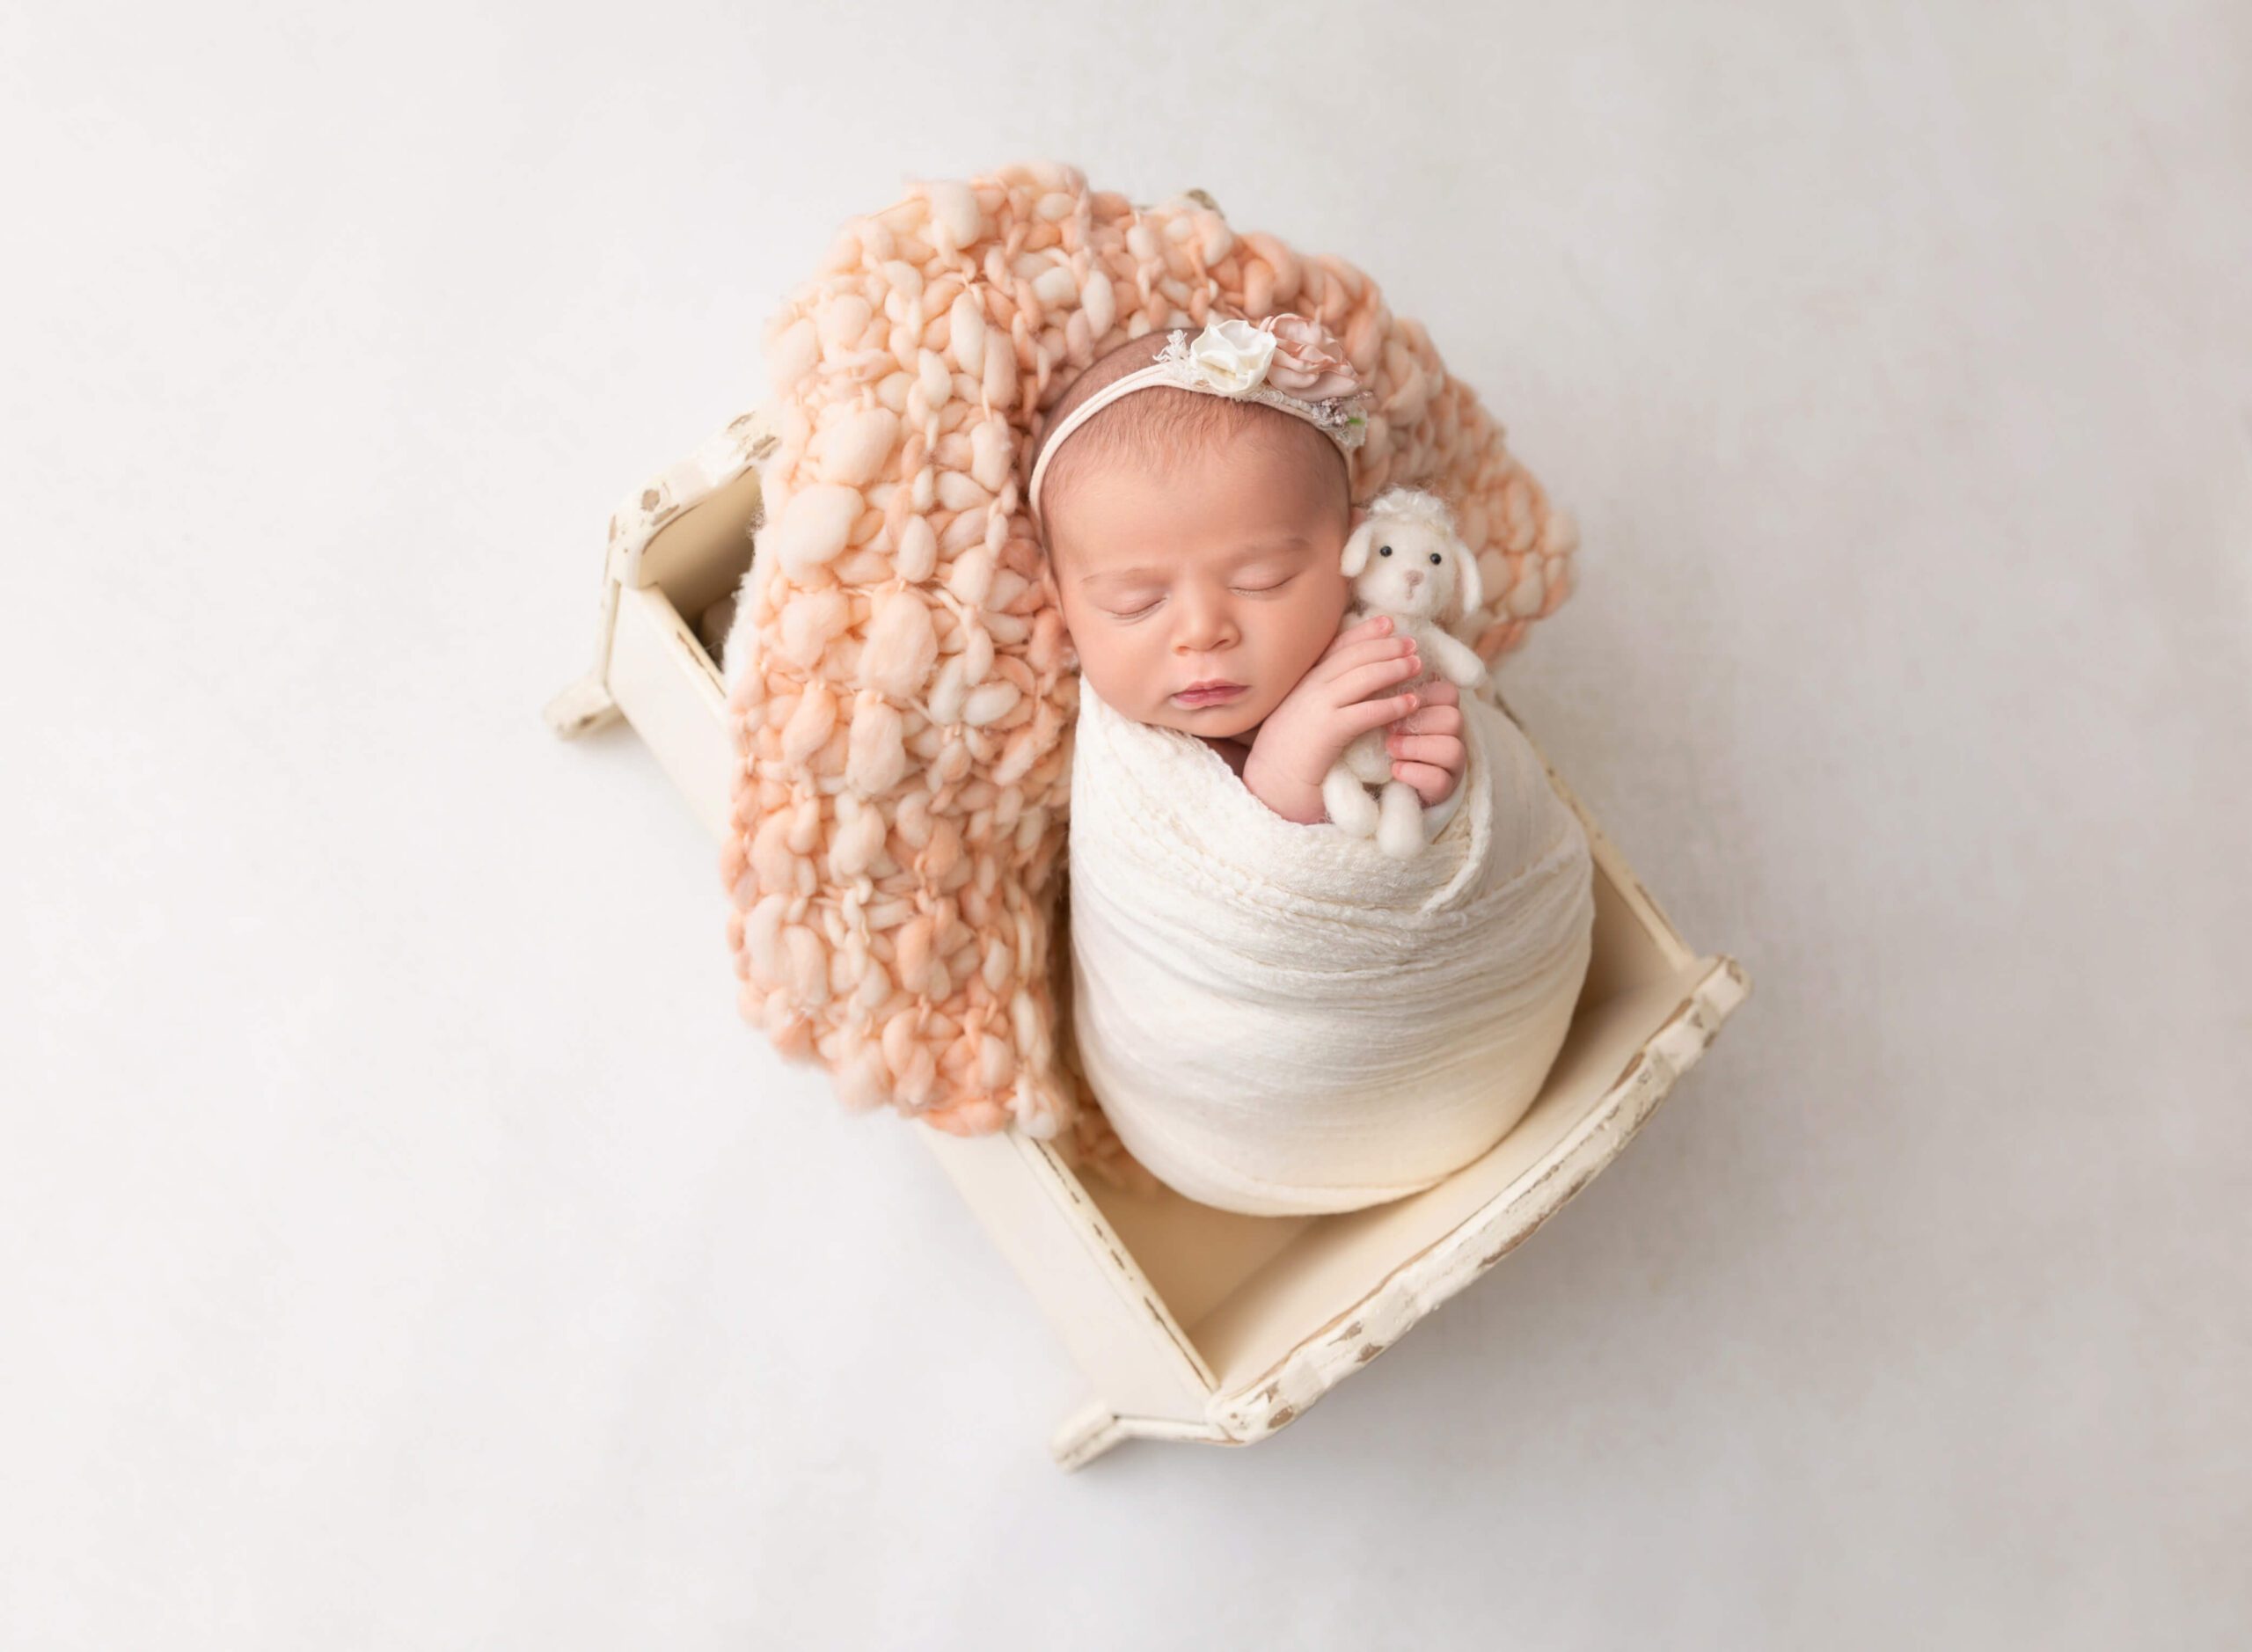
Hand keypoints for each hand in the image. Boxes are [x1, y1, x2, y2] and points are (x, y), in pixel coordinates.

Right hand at [1240, 615, 1426, 823]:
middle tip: (1412, 643)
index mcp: (1302, 684)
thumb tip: (1345, 687)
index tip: (1387, 623)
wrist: (1268, 787)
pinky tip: (1411, 703)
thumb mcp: (1300, 717)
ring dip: (1393, 668)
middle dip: (1385, 646)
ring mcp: (1316, 708)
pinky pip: (1366, 713)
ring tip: (1417, 666)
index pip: (1336, 648)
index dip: (1364, 633)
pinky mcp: (1327, 732)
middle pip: (1353, 656)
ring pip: (1362, 678)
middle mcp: (1309, 689)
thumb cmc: (1287, 757)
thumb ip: (1318, 698)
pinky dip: (1392, 706)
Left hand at [1384, 676, 1464, 806]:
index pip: (1447, 692)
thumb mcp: (1386, 708)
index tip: (1391, 700)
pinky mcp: (1444, 790)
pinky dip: (1414, 772)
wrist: (1377, 782)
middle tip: (1388, 727)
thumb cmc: (1383, 735)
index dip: (1420, 695)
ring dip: (1416, 746)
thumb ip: (1390, 685)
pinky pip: (1439, 779)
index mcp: (1442, 709)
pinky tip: (1394, 769)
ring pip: (1452, 749)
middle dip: (1417, 722)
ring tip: (1390, 748)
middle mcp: (1454, 735)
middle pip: (1453, 719)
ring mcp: (1452, 764)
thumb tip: (1384, 648)